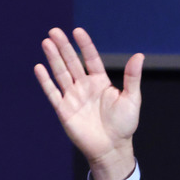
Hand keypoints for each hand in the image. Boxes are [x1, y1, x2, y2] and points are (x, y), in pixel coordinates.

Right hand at [34, 28, 143, 179]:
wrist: (112, 148)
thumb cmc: (125, 124)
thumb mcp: (132, 98)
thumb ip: (132, 77)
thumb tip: (139, 55)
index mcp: (101, 82)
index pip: (91, 59)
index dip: (85, 45)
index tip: (78, 31)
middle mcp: (85, 86)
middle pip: (72, 62)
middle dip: (64, 47)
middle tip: (55, 30)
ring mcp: (73, 97)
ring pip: (61, 74)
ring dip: (53, 58)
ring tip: (47, 42)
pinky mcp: (64, 109)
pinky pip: (53, 93)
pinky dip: (46, 81)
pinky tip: (39, 68)